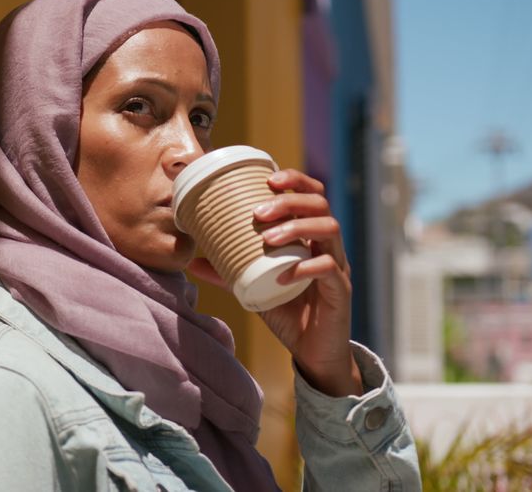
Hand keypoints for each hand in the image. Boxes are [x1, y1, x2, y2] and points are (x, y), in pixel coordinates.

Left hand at [187, 169, 362, 396]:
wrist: (312, 352)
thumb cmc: (287, 311)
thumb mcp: (253, 286)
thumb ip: (227, 271)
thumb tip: (190, 259)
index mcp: (310, 236)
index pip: (311, 194)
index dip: (295, 180)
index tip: (268, 179)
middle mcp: (328, 245)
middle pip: (320, 204)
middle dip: (289, 201)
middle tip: (259, 212)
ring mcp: (338, 266)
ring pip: (329, 230)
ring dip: (296, 228)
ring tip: (267, 239)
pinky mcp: (342, 291)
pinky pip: (330, 269)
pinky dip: (306, 267)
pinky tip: (282, 276)